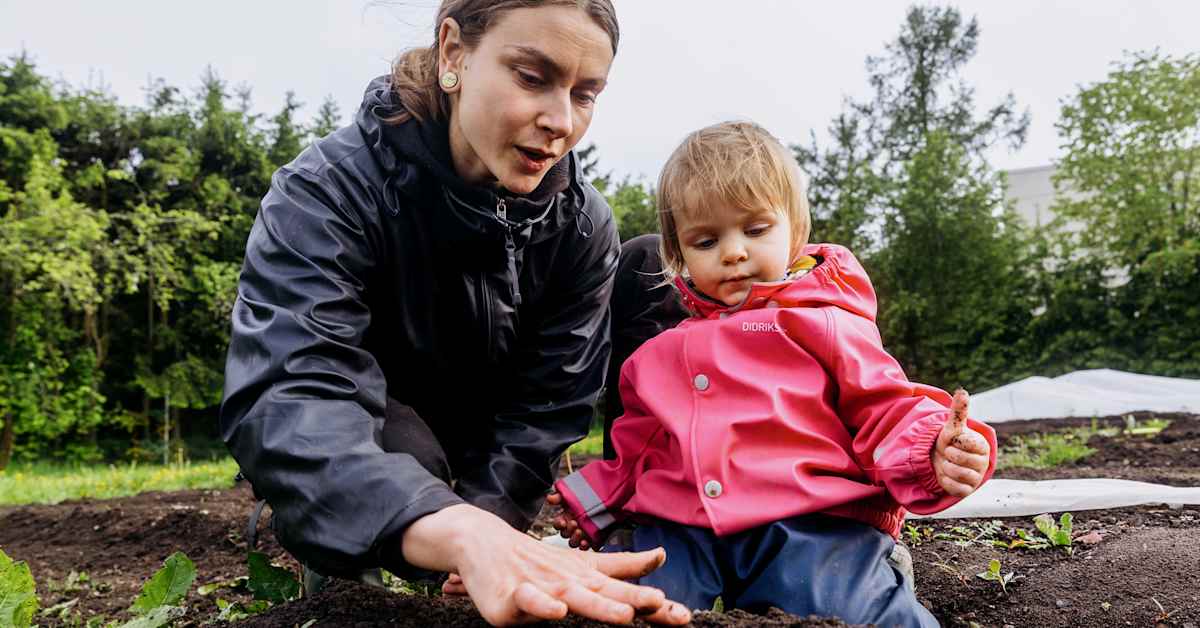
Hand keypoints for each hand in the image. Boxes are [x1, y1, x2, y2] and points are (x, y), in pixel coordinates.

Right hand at [403, 504, 690, 625]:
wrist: (484, 542)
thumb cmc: (539, 560)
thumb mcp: (583, 564)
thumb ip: (623, 565)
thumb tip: (661, 555)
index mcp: (589, 577)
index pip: (625, 590)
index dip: (653, 604)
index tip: (683, 616)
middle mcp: (570, 582)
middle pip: (607, 593)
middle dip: (634, 599)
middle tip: (660, 604)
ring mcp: (541, 588)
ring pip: (574, 597)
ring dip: (599, 605)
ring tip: (625, 614)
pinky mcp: (512, 597)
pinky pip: (529, 602)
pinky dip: (542, 606)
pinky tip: (556, 611)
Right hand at [546, 491, 591, 549]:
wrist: (605, 499)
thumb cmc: (586, 498)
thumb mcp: (572, 493)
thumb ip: (560, 496)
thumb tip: (549, 498)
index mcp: (566, 518)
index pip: (558, 524)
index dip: (559, 524)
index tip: (563, 521)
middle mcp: (572, 528)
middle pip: (565, 534)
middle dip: (568, 530)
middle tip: (574, 523)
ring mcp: (582, 535)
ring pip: (573, 542)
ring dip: (575, 539)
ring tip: (580, 532)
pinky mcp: (592, 540)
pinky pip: (587, 547)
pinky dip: (585, 546)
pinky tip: (586, 542)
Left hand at [932, 388, 989, 496]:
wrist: (943, 461)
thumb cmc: (951, 442)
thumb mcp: (953, 427)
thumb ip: (958, 412)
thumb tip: (962, 391)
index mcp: (982, 446)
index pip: (967, 443)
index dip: (955, 441)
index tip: (955, 441)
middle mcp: (983, 463)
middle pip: (959, 458)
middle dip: (948, 454)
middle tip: (950, 453)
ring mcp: (977, 478)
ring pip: (956, 473)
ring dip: (945, 467)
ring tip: (948, 463)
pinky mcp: (968, 491)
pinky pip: (953, 487)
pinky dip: (945, 480)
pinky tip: (946, 475)